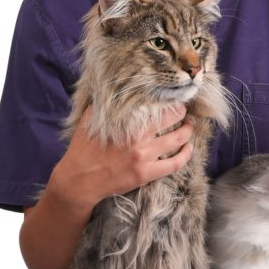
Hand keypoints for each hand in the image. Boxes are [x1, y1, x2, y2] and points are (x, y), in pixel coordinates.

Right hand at [51, 104, 193, 212]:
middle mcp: (138, 138)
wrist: (79, 179)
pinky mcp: (146, 174)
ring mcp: (144, 157)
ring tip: (189, 126)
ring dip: (187, 131)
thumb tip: (113, 88)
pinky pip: (175, 164)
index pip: (157, 104)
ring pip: (178, 140)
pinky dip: (186, 155)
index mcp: (127, 122)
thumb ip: (105, 105)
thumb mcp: (90, 120)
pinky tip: (189, 148)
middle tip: (183, 110)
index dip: (169, 100)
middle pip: (172, 118)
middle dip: (182, 112)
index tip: (173, 97)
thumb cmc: (83, 148)